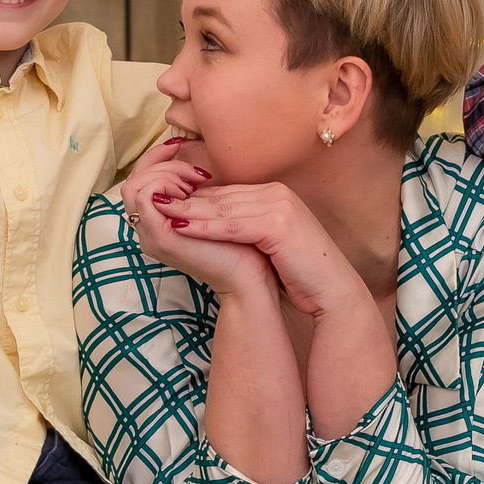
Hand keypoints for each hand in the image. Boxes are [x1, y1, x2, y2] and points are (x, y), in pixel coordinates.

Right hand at [118, 135, 269, 296]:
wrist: (250, 275)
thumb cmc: (238, 243)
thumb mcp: (209, 210)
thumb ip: (193, 193)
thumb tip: (188, 163)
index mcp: (157, 223)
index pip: (137, 181)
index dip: (155, 158)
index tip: (179, 145)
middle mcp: (147, 230)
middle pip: (131, 182)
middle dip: (161, 164)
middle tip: (195, 175)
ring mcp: (151, 236)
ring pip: (134, 187)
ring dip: (164, 174)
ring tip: (193, 184)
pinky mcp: (161, 238)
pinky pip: (145, 197)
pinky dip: (165, 184)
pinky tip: (191, 189)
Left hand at [158, 182, 369, 322]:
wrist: (332, 290)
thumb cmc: (299, 272)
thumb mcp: (267, 242)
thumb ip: (243, 228)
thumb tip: (207, 225)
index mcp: (273, 194)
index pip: (224, 193)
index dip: (192, 199)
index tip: (162, 204)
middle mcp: (275, 193)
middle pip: (220, 196)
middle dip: (184, 200)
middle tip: (151, 203)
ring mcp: (278, 205)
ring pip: (222, 208)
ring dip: (188, 210)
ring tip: (158, 212)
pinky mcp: (279, 224)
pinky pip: (233, 224)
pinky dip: (204, 226)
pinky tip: (180, 228)